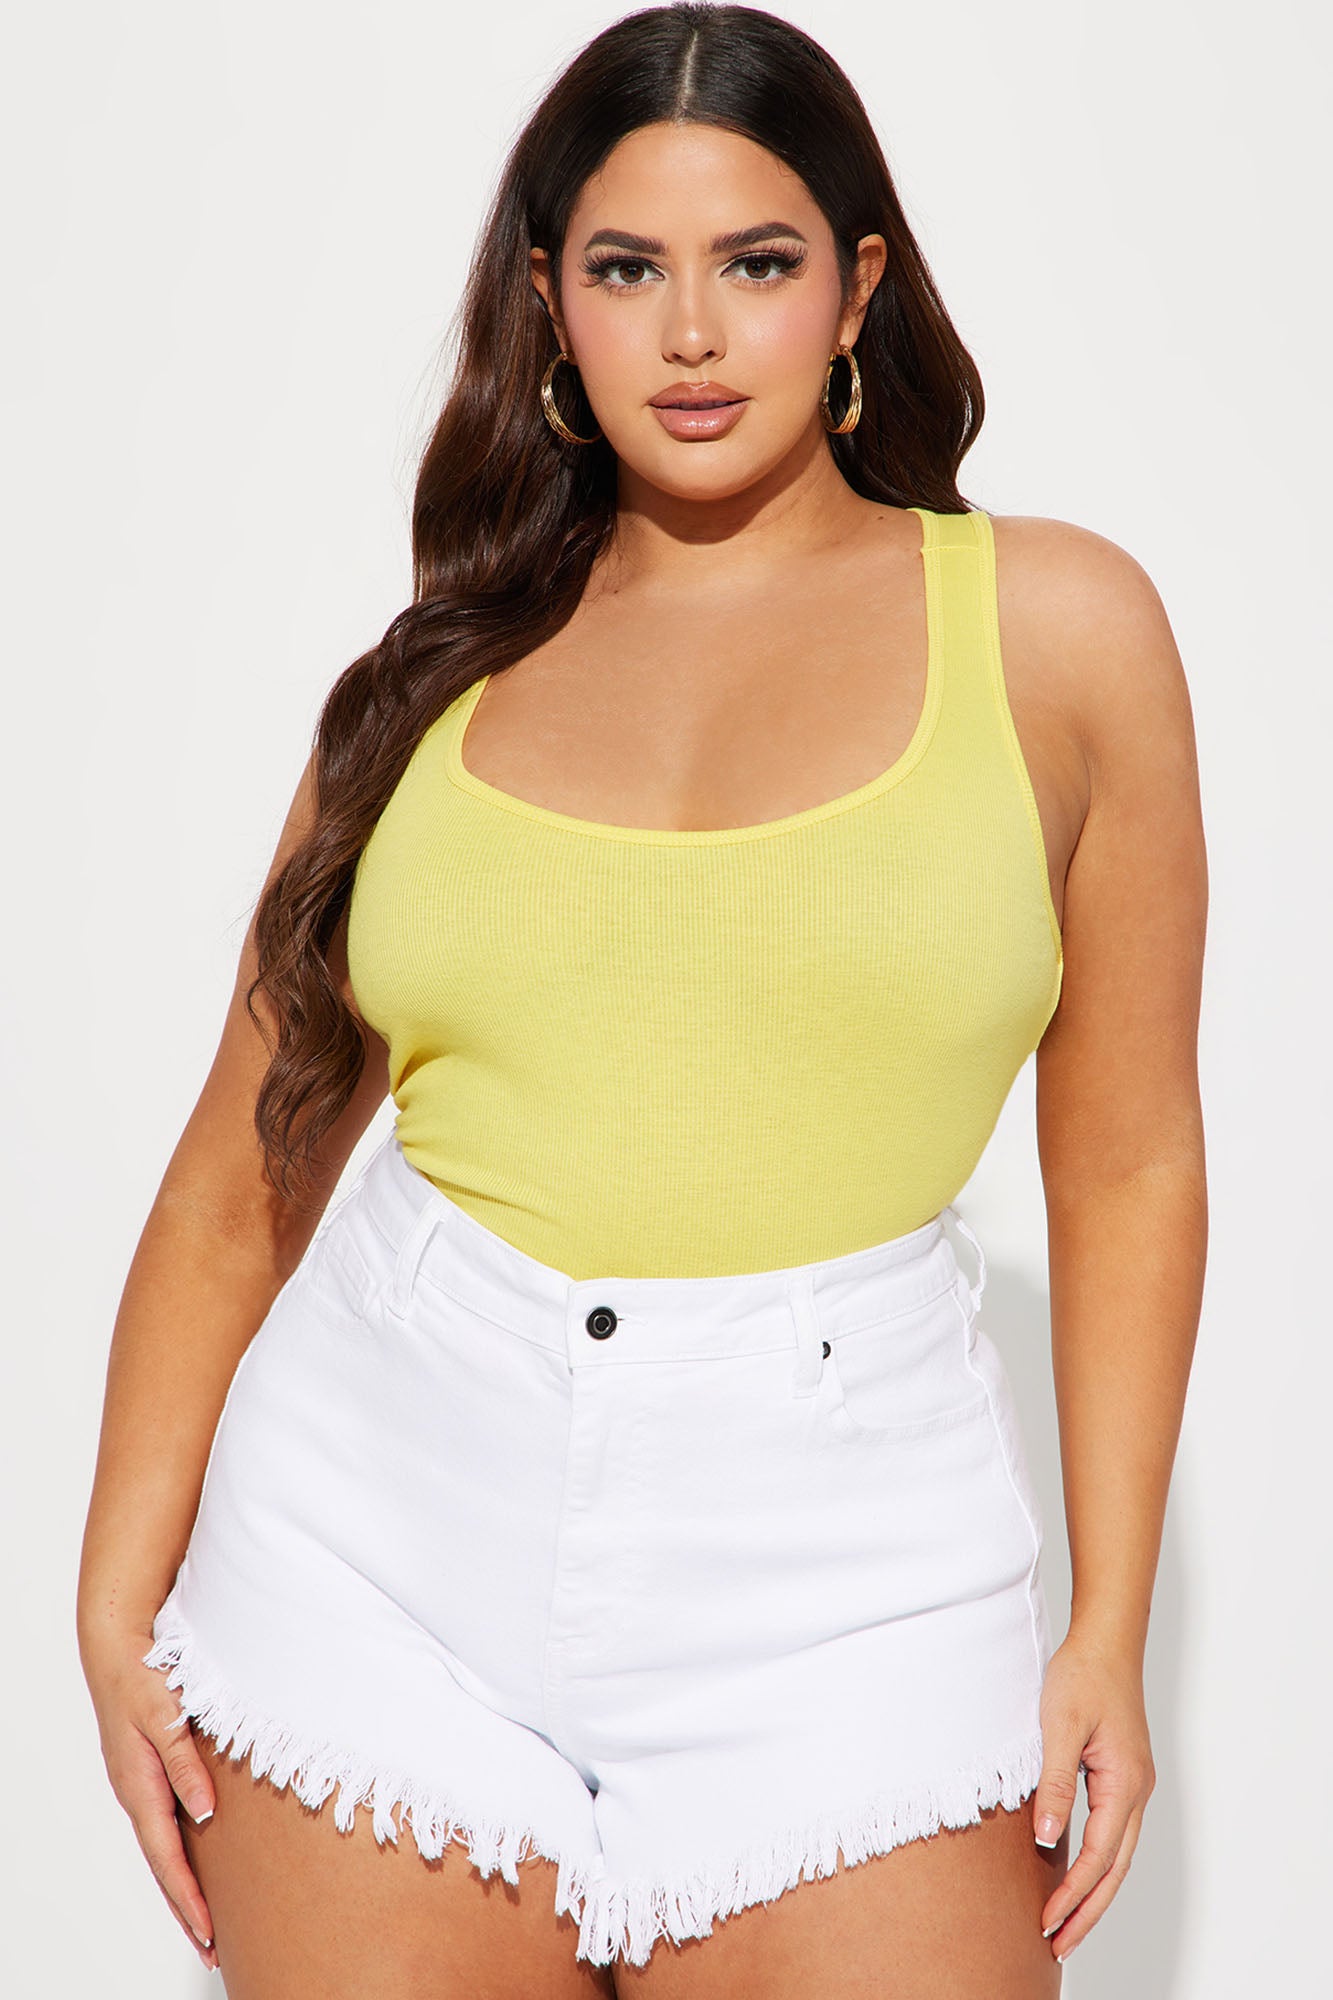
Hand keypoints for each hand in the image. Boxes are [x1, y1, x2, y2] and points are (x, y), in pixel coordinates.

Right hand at [80, 1622, 219, 1972]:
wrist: (117, 1647)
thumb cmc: (142, 1676)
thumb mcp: (165, 1717)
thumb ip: (183, 1763)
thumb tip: (204, 1812)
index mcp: (139, 1786)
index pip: (166, 1856)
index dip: (188, 1897)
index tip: (208, 1931)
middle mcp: (137, 1794)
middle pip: (163, 1865)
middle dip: (186, 1909)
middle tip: (211, 1948)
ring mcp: (140, 1786)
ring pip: (163, 1850)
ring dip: (183, 1887)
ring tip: (205, 1923)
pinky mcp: (148, 1774)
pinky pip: (164, 1827)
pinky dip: (178, 1856)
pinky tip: (194, 1866)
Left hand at [1029, 1627, 1156, 1962]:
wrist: (1107, 1640)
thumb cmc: (1083, 1675)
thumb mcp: (1060, 1726)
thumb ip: (1055, 1783)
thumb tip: (1048, 1839)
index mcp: (1125, 1783)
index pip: (1099, 1856)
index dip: (1072, 1893)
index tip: (1047, 1922)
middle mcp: (1136, 1791)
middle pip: (1115, 1869)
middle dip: (1087, 1911)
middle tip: (1057, 1946)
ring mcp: (1133, 1785)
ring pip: (1117, 1855)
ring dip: (1092, 1892)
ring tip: (1065, 1925)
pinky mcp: (1122, 1776)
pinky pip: (1112, 1833)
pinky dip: (1096, 1863)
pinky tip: (1073, 1874)